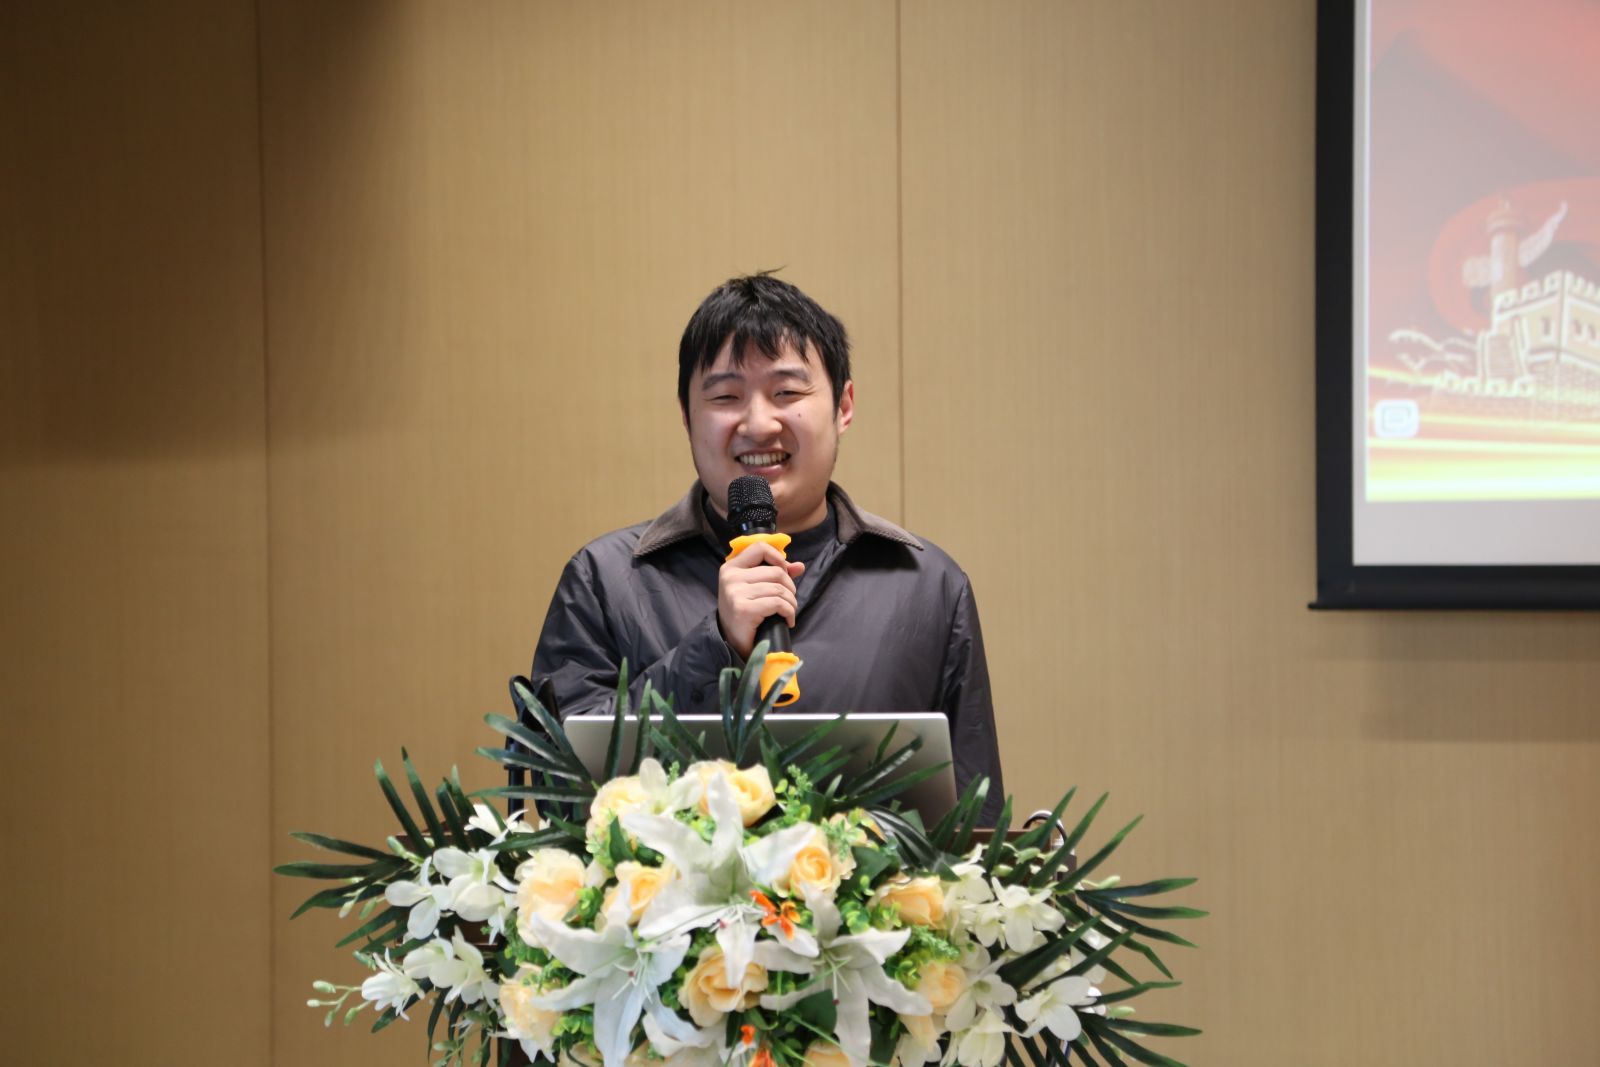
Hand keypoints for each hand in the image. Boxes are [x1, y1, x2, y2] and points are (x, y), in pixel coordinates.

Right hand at [717, 541, 805, 660]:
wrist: (732, 642)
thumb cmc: (744, 612)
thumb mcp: (755, 588)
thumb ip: (775, 573)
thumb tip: (799, 566)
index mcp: (731, 567)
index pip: (759, 548)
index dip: (778, 558)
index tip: (784, 572)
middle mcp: (731, 577)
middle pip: (776, 571)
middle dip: (790, 587)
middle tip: (788, 600)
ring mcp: (736, 593)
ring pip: (779, 589)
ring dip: (791, 602)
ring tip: (788, 611)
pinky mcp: (744, 609)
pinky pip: (777, 603)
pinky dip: (789, 612)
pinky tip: (787, 620)